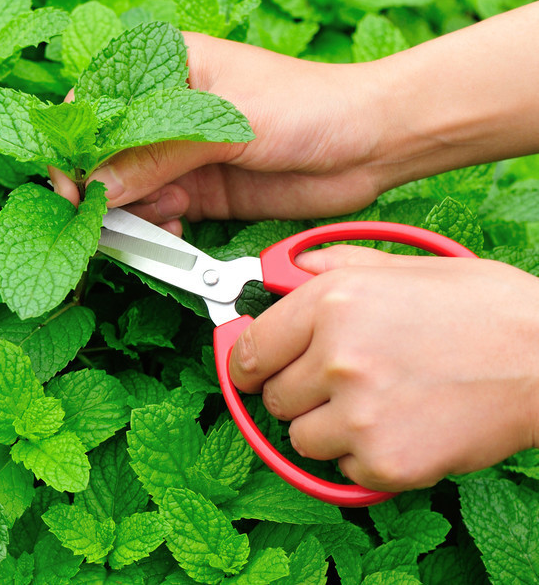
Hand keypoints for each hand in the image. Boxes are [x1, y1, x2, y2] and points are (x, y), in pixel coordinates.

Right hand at [51, 32, 400, 233]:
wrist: (370, 145)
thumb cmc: (307, 105)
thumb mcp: (226, 123)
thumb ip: (157, 154)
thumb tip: (97, 186)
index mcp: (164, 66)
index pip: (93, 101)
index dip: (74, 143)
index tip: (71, 183)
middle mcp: (163, 110)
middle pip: (102, 152)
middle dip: (99, 187)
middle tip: (101, 219)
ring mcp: (178, 153)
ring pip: (124, 189)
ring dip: (130, 212)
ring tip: (159, 220)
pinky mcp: (197, 190)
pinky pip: (155, 214)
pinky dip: (155, 229)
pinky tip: (176, 229)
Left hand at [229, 245, 538, 491]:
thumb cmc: (484, 308)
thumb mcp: (403, 266)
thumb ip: (333, 266)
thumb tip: (282, 271)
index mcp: (332, 303)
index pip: (249, 349)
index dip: (248, 362)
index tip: (253, 369)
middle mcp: (336, 359)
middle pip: (272, 397)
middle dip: (297, 392)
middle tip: (338, 383)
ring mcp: (359, 415)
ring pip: (301, 437)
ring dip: (327, 427)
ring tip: (377, 403)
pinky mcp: (387, 461)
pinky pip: (343, 467)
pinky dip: (365, 455)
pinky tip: (403, 426)